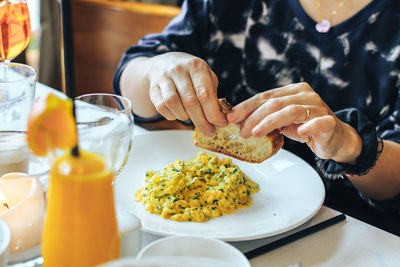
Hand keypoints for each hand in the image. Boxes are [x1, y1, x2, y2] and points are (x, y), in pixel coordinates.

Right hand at [147, 52, 226, 135]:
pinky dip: (171, 115)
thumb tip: (219, 116)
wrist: (164, 64)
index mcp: (196, 66)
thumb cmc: (190, 74)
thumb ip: (213, 93)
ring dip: (184, 116)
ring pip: (173, 103)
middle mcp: (179, 69)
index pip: (205, 94)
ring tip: (190, 118)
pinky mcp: (153, 87)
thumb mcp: (205, 76)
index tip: (220, 123)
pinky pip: (161, 106)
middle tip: (209, 131)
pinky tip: (178, 114)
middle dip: (201, 121)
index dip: (213, 112)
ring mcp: (163, 78)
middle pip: (190, 101)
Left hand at [227, 82, 361, 162]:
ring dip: (270, 122)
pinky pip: (318, 122)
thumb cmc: (305, 127)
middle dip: (254, 117)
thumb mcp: (282, 120)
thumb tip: (239, 121)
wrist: (334, 138)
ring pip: (291, 111)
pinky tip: (300, 133)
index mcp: (292, 91)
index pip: (265, 96)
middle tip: (242, 131)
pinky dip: (309, 126)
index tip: (231, 117)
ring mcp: (318, 107)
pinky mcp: (328, 122)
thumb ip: (266, 116)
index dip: (246, 106)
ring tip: (255, 133)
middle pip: (275, 103)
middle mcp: (305, 94)